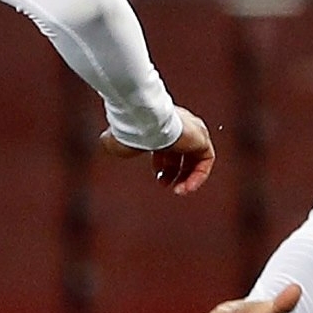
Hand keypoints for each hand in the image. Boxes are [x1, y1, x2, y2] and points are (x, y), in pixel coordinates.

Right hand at [98, 105, 215, 194]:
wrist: (145, 122)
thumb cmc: (130, 129)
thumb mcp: (118, 137)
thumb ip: (114, 141)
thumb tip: (106, 143)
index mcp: (163, 122)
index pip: (168, 143)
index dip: (162, 162)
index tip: (157, 174)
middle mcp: (181, 125)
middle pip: (183, 152)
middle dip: (173, 171)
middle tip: (165, 184)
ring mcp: (194, 131)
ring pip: (196, 158)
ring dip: (187, 177)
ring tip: (178, 191)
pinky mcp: (202, 139)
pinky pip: (206, 161)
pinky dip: (197, 177)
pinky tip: (185, 187)